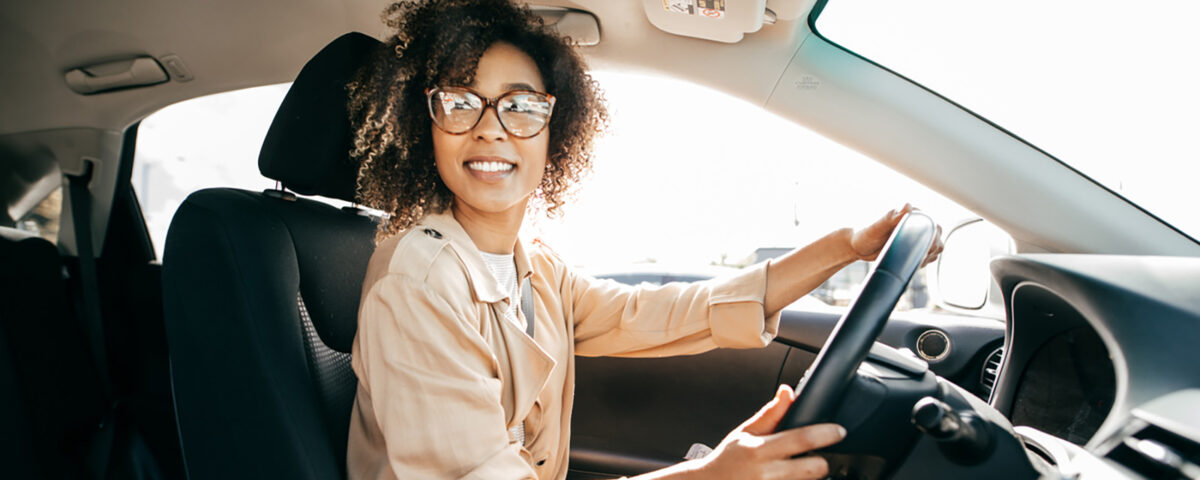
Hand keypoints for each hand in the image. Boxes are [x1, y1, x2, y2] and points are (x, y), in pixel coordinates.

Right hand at [693, 385, 844, 479]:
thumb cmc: (728, 459)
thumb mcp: (745, 432)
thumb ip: (771, 414)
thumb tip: (788, 392)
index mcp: (759, 450)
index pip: (801, 439)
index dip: (825, 434)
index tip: (839, 431)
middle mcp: (767, 473)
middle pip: (814, 469)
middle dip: (822, 462)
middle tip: (815, 458)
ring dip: (808, 476)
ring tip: (794, 470)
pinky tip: (787, 477)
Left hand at [850, 204, 943, 266]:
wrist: (857, 247)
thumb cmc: (865, 235)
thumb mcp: (878, 227)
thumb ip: (891, 217)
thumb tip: (907, 206)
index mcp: (909, 215)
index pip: (931, 224)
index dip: (934, 237)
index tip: (928, 248)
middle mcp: (914, 224)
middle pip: (936, 236)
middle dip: (933, 248)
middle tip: (920, 258)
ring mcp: (913, 237)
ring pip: (933, 246)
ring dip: (930, 255)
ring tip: (917, 262)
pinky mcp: (910, 247)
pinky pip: (925, 254)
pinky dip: (925, 260)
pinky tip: (916, 264)